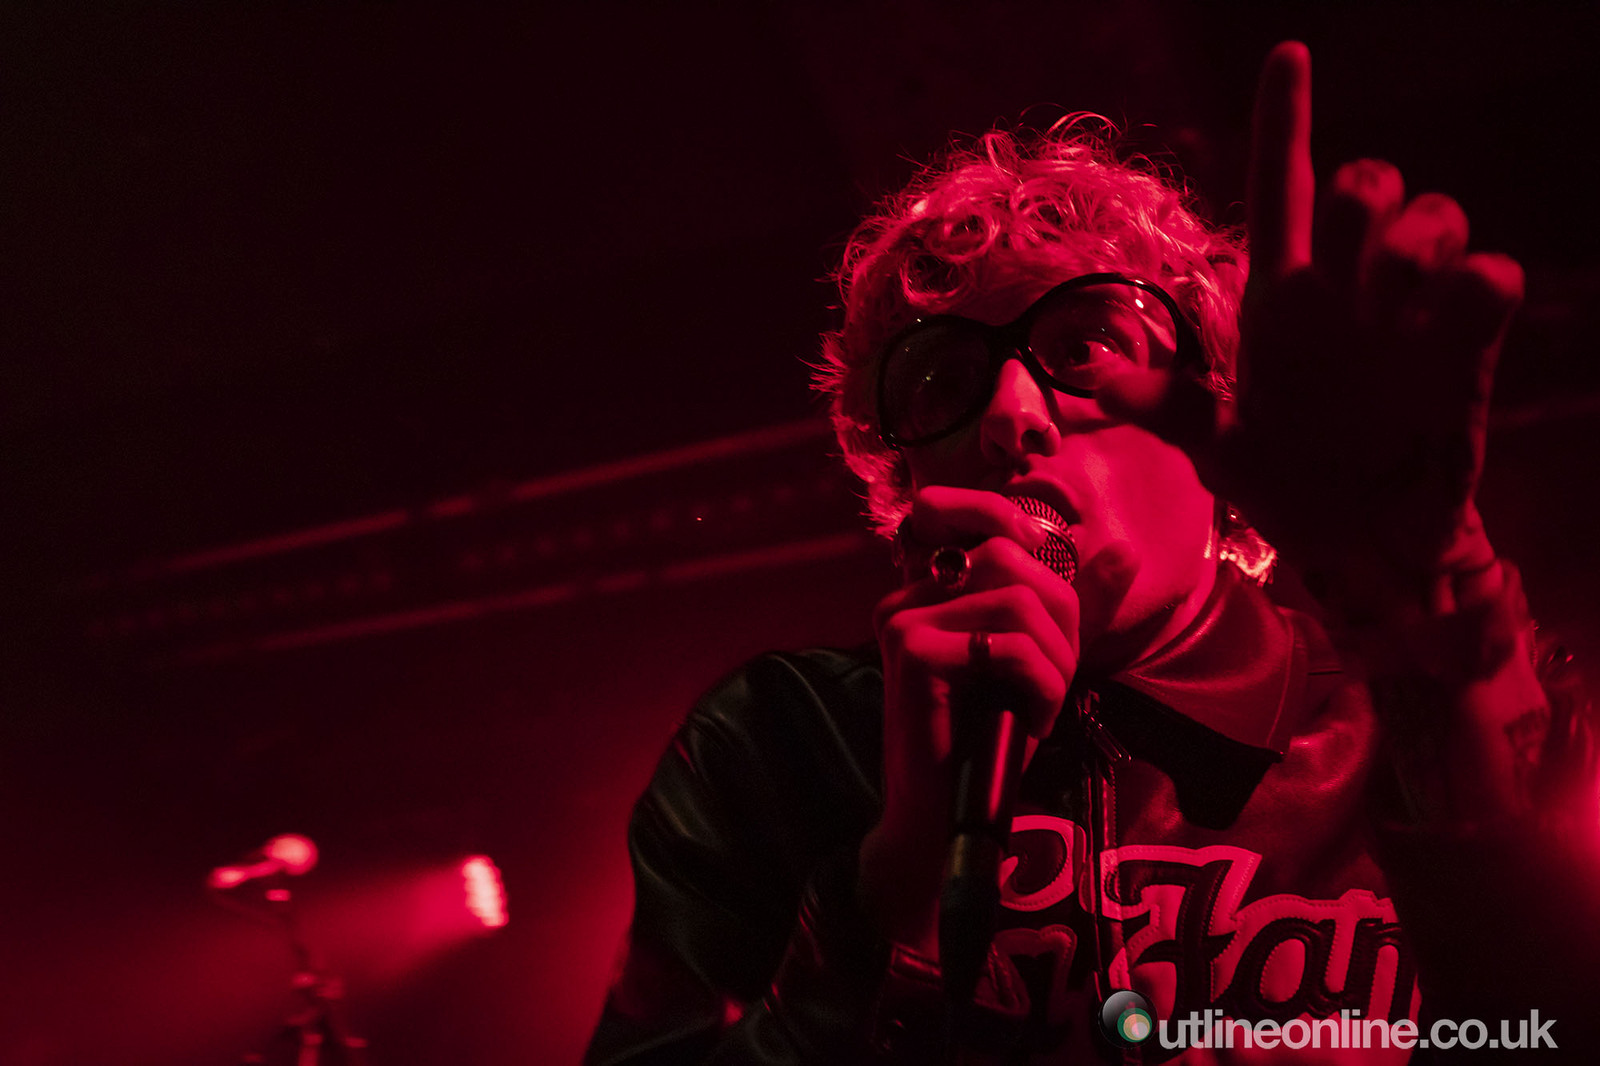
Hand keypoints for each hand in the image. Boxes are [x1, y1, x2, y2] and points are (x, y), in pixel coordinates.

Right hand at [858, 486, 1079, 945]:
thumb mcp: (1038, 661)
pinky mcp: (914, 654)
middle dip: (1060, 615)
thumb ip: (1074, 606)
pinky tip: (1034, 723)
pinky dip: (1044, 687)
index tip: (1052, 598)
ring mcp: (903, 621)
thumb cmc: (988, 741)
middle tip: (1059, 675)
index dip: (1022, 527)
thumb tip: (1125, 550)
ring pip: (1018, 602)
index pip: (978, 518)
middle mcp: (905, 596)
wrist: (942, 817)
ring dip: (1056, 659)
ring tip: (1047, 704)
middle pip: (1010, 557)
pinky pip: (1010, 646)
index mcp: (925, 589)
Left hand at [1099, 42, 1523, 621]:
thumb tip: (1080, 370)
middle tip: (1353, 271)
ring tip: (1389, 307)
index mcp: (1280, 299)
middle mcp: (1346, 291)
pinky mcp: (1465, 349)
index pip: (1281, 186)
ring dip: (1414, 243)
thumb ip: (1159, 402)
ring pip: (1435, 213)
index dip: (1284, 120)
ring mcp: (1410, 315)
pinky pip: (1491, 279)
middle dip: (1364, 195)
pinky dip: (1478, 286)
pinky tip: (1452, 321)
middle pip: (1365, 184)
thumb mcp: (1211, 446)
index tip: (1287, 55)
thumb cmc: (1286, 482)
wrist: (1358, 546)